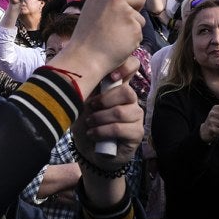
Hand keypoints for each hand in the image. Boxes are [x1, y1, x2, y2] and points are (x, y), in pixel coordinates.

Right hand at [50, 0, 144, 97]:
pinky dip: (133, 39)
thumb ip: (107, 0)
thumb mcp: (92, 8)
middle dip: (137, 8)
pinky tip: (119, 45)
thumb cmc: (86, 37)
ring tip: (115, 37)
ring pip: (139, 18)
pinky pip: (139, 32)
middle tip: (125, 20)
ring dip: (132, 27)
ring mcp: (126, 12)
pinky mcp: (134, 27)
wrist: (85, 57)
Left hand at [71, 55, 143, 169]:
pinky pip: (120, 128)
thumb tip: (85, 75)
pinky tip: (93, 134)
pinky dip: (102, 131)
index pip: (133, 66)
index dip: (126, 67)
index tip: (111, 76)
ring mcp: (136, 116)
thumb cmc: (86, 123)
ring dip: (100, 118)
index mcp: (118, 87)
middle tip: (90, 107)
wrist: (89, 152)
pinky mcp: (137, 133)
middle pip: (127, 92)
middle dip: (104, 100)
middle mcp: (131, 99)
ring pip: (121, 112)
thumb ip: (87, 88)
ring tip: (89, 123)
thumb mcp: (81, 104)